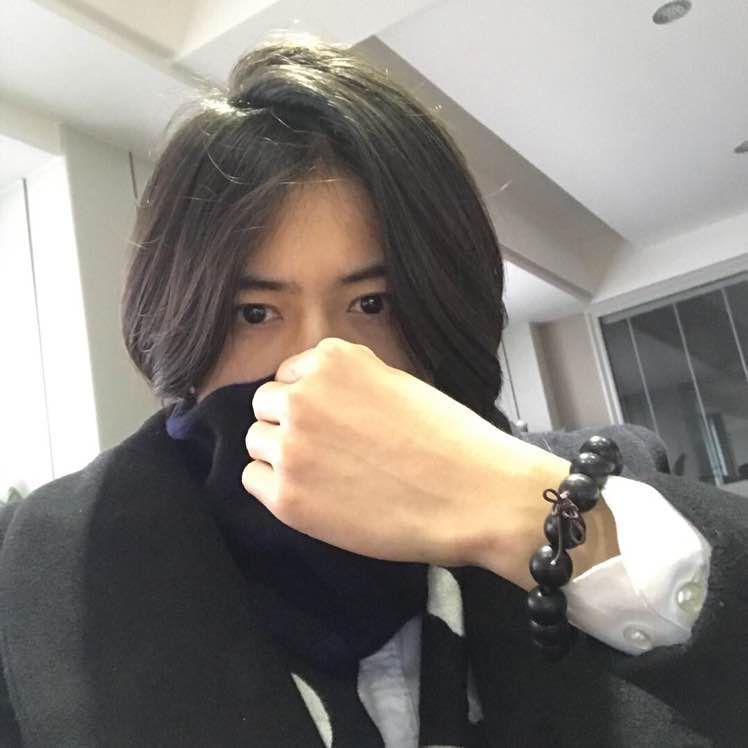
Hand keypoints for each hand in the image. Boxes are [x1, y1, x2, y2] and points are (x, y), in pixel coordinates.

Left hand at [241, 337, 618, 588]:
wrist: (473, 495)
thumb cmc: (447, 440)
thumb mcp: (396, 383)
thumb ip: (346, 381)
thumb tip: (311, 390)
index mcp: (331, 361)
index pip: (289, 375)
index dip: (309, 401)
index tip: (331, 422)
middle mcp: (302, 396)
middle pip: (266, 405)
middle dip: (289, 424)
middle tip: (326, 450)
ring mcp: (291, 446)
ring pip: (256, 442)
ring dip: (280, 455)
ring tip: (323, 473)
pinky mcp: (287, 495)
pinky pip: (253, 480)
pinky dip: (275, 487)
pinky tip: (313, 494)